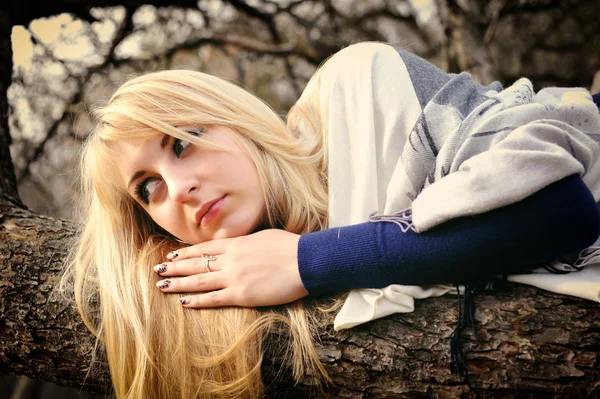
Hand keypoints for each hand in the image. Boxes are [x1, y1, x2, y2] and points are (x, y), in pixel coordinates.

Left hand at [153, 229, 308, 306]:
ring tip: (162, 285)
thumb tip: (238, 245)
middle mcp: (230, 260)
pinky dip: (196, 300)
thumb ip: (246, 243)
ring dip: (178, 283)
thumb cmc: (290, 247)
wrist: (304, 261)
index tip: (172, 254)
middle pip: (196, 264)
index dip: (186, 253)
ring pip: (199, 281)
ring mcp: (234, 277)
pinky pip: (213, 298)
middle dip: (175, 267)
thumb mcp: (264, 237)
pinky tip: (183, 301)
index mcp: (236, 244)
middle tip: (157, 269)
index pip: (204, 249)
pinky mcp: (242, 294)